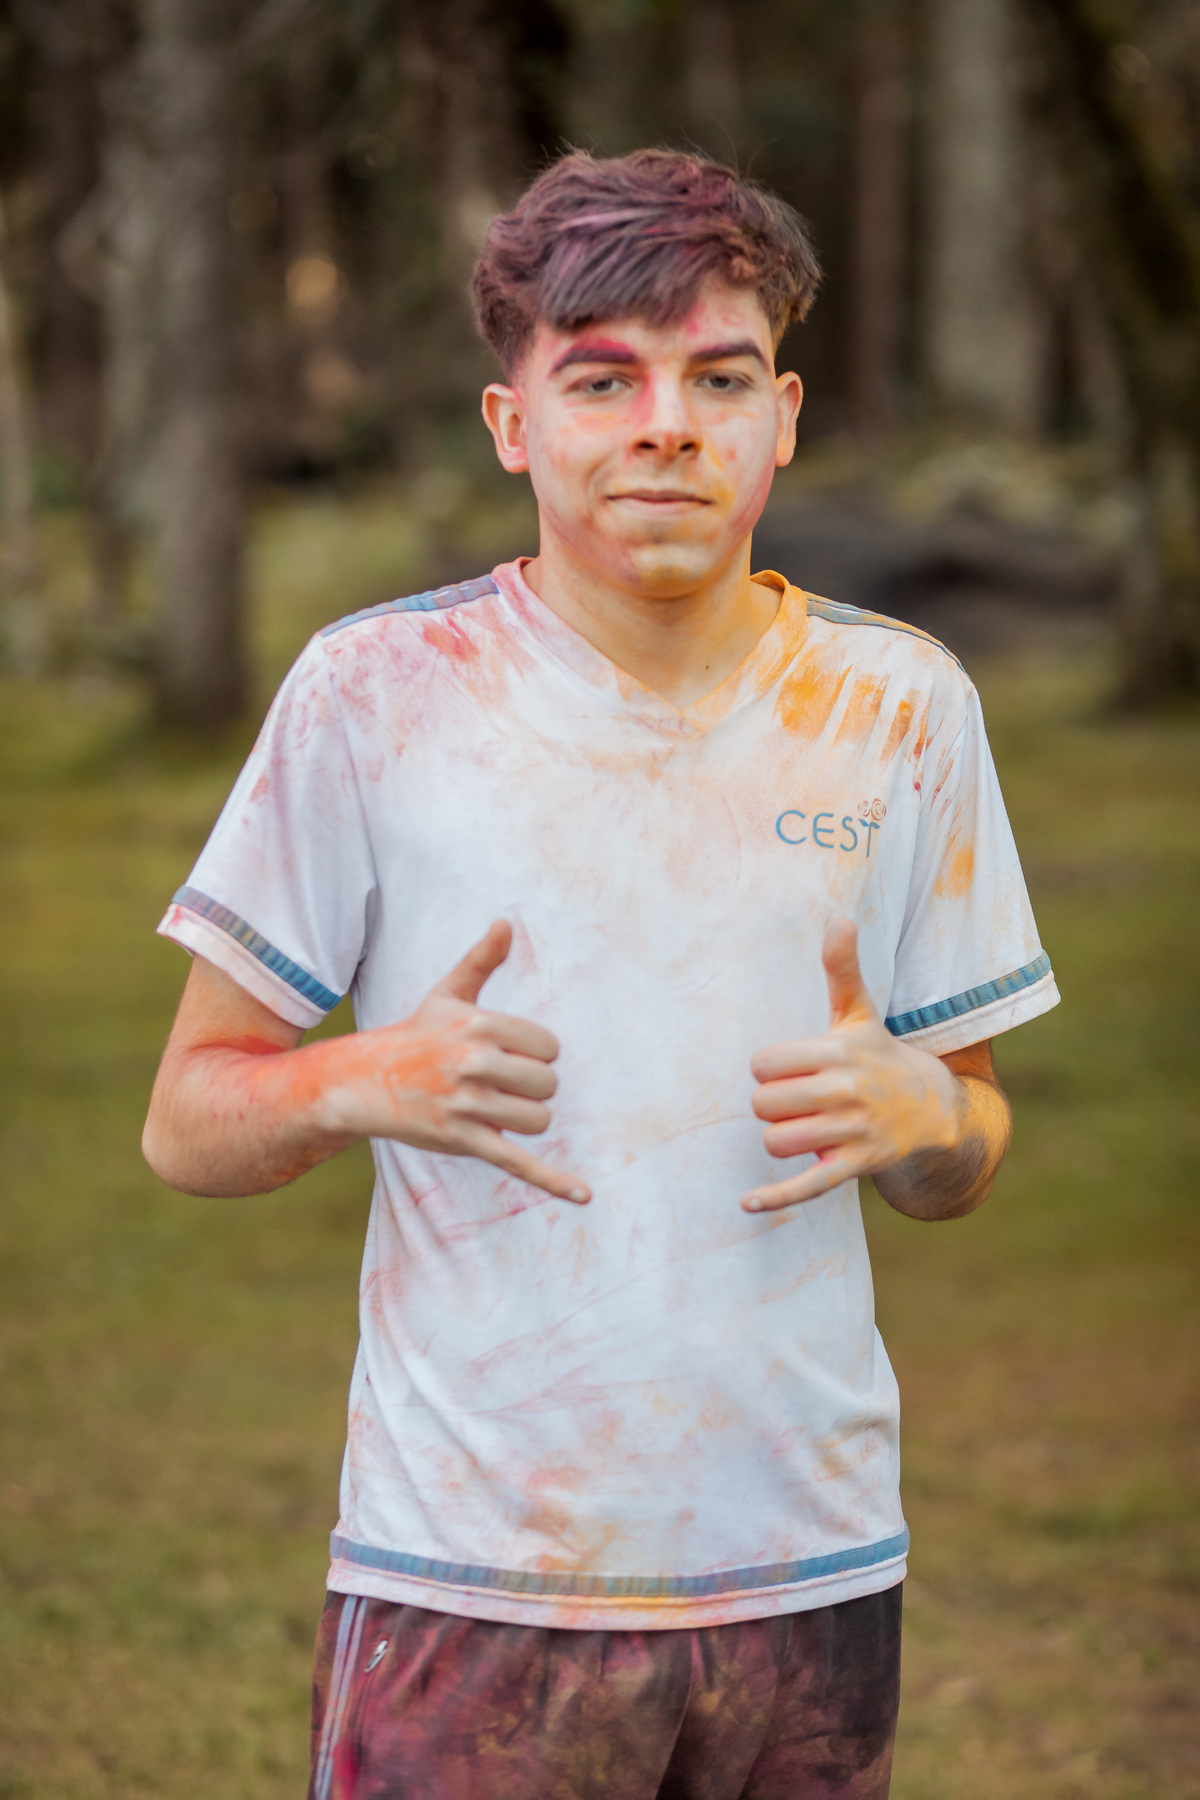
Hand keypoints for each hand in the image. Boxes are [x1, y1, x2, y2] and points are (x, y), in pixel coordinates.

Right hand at [317, 920, 589, 1203]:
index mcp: (481, 1024)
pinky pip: (520, 1163)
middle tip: (493, 1085)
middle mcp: (475, 1062)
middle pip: (548, 1085)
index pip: (550, 1048)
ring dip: (521, 1119)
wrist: (362, 1082)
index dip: (532, 1055)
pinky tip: (585, 1196)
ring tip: (489, 1108)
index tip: (502, 1056)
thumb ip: (482, 960)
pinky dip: (554, 1182)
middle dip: (529, 1089)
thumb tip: (506, 922)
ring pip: (538, 1120)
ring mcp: (468, 1103)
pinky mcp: (463, 1140)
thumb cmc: (414, 1037)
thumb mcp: (447, 995)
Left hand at [743, 918, 962, 1211]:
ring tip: (799, 1126)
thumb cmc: (879, 1055)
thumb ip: (842, 969)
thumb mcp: (861, 1013)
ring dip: (778, 1137)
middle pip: (764, 1104)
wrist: (934, 1109)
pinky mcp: (856, 1167)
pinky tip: (747, 1203)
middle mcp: (846, 1092)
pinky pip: (807, 1185)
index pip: (764, 1063)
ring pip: (777, 1141)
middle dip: (769, 1104)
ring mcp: (852, 1132)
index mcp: (839, 1051)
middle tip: (792, 1099)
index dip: (767, 1068)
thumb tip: (840, 917)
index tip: (788, 1068)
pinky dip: (776, 1197)